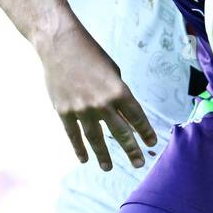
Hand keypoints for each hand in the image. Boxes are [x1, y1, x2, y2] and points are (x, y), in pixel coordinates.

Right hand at [38, 27, 156, 168]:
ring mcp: (81, 109)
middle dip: (131, 150)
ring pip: (96, 138)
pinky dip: (79, 148)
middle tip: (139, 164)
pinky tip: (84, 159)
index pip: (136, 117)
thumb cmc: (91, 54)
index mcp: (118, 90)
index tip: (152, 143)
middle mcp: (102, 103)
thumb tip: (124, 115)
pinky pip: (73, 134)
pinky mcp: (64, 111)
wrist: (60, 45)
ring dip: (104, 155)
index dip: (145, 131)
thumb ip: (119, 94)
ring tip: (109, 167)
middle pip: (120, 132)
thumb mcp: (113, 71)